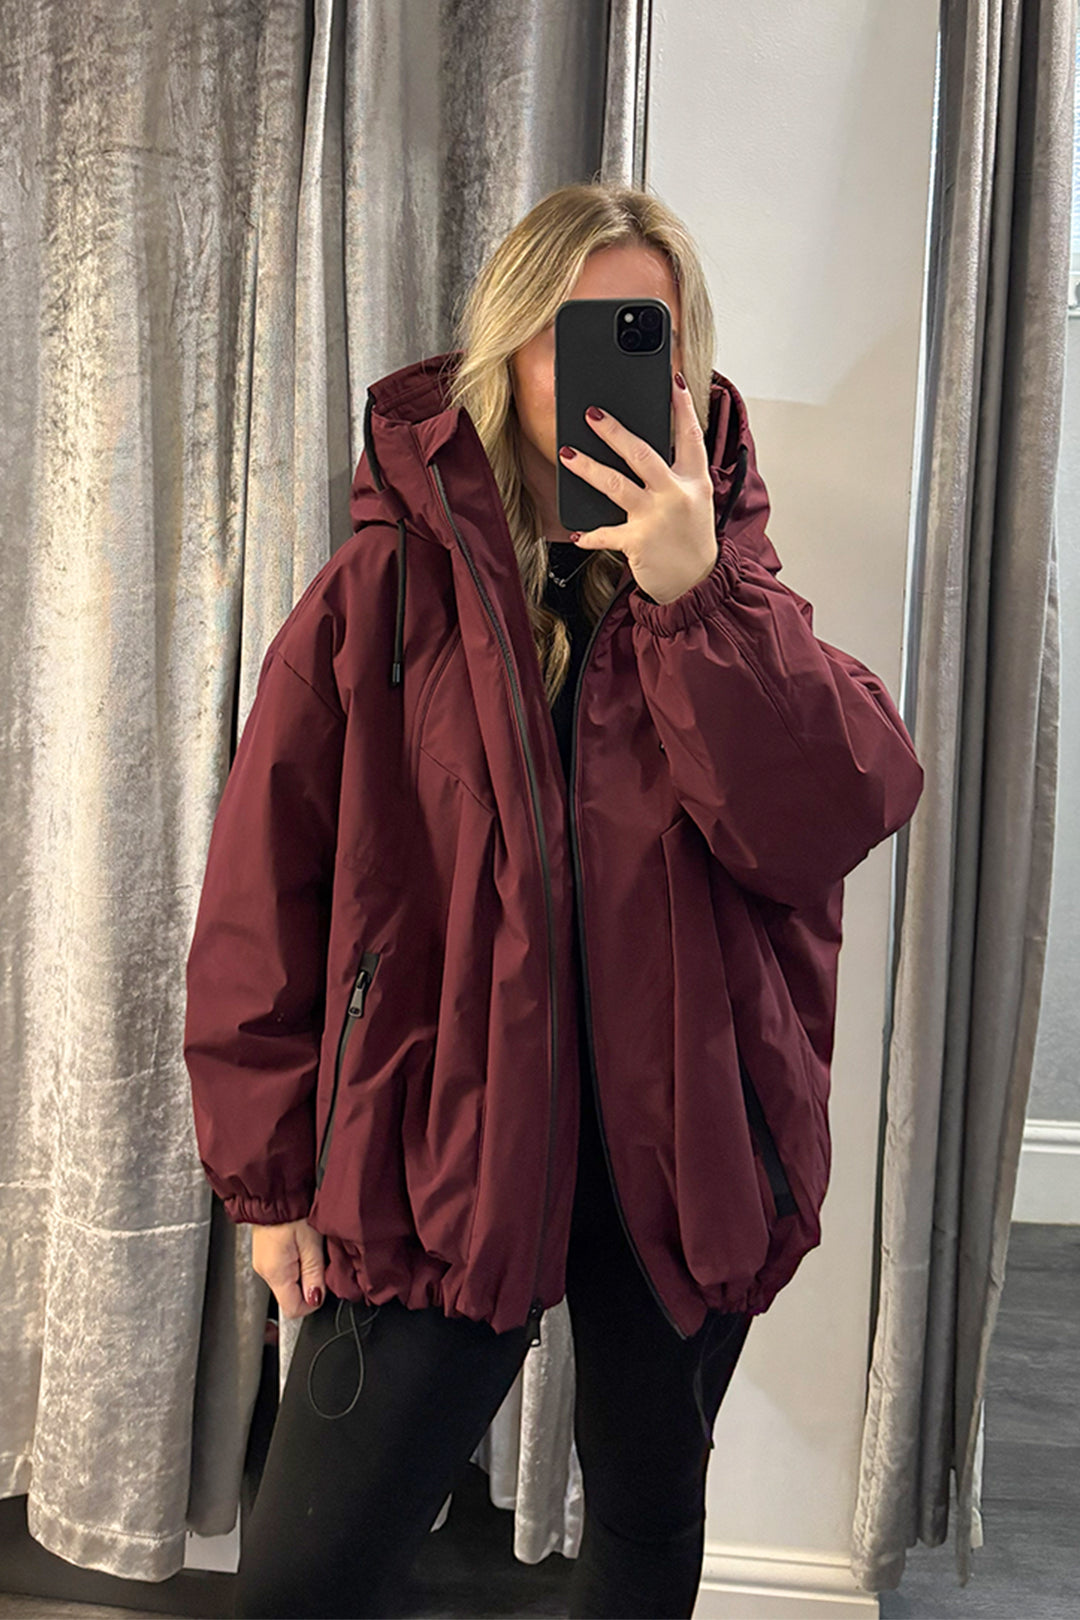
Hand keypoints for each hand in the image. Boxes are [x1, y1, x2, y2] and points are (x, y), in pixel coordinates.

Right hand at [251, 1217, 326, 1319]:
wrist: (275, 1187)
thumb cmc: (293, 1208)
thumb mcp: (312, 1242)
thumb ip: (314, 1274)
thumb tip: (315, 1300)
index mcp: (275, 1272)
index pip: (292, 1310)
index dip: (312, 1302)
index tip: (323, 1284)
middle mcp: (264, 1270)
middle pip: (290, 1295)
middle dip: (308, 1283)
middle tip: (318, 1257)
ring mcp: (262, 1261)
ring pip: (287, 1281)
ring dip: (302, 1270)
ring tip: (309, 1246)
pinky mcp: (265, 1252)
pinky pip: (282, 1267)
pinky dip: (295, 1261)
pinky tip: (301, 1243)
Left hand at [558, 371, 717, 603]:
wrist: (696, 583)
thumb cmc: (690, 537)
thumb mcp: (694, 499)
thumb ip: (675, 473)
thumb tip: (639, 447)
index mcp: (694, 480)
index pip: (690, 436)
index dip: (682, 407)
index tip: (672, 381)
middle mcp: (676, 494)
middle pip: (642, 454)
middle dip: (614, 432)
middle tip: (592, 413)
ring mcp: (656, 518)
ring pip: (616, 485)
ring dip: (588, 468)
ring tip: (566, 453)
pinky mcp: (638, 542)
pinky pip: (606, 534)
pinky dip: (590, 535)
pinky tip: (577, 533)